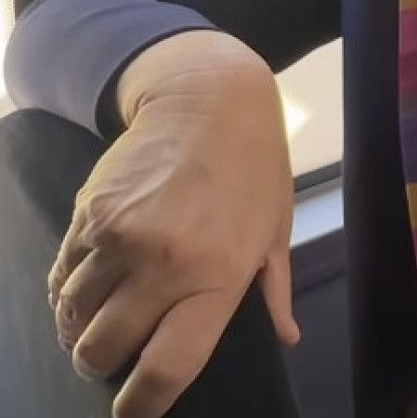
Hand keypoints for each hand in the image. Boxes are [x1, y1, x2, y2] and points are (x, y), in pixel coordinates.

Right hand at [47, 31, 298, 417]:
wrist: (209, 97)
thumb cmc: (255, 168)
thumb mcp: (276, 229)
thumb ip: (273, 291)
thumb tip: (286, 338)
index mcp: (216, 276)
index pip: (167, 367)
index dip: (142, 405)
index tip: (135, 412)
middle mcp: (162, 263)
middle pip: (102, 349)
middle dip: (103, 364)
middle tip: (118, 356)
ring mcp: (119, 237)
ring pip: (72, 315)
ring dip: (81, 327)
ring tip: (102, 319)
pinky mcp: (89, 213)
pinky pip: (61, 274)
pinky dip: (69, 289)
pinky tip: (91, 283)